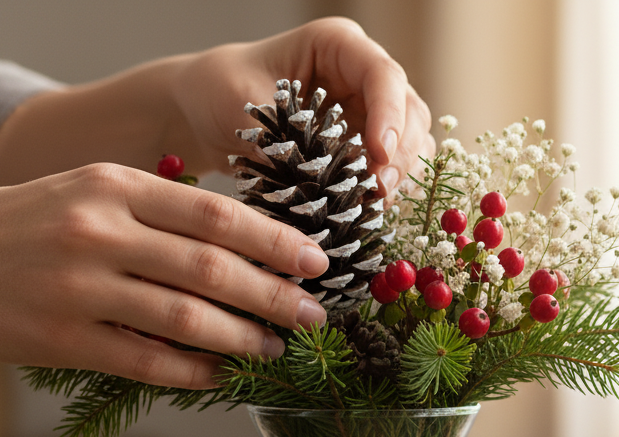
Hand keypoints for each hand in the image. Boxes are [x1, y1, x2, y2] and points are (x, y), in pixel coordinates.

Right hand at [0, 164, 330, 387]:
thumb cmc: (18, 224)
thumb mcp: (85, 190)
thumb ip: (155, 208)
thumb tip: (240, 242)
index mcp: (113, 187)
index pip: (216, 214)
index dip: (275, 240)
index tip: (316, 259)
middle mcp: (100, 233)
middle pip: (213, 268)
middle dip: (275, 295)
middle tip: (313, 314)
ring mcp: (80, 288)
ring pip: (186, 318)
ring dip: (243, 339)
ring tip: (276, 349)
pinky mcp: (63, 340)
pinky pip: (147, 361)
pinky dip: (194, 372)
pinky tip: (222, 376)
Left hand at [172, 17, 434, 195]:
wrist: (208, 111)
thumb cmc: (221, 89)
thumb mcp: (240, 103)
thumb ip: (278, 135)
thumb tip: (309, 180)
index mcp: (338, 46)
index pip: (382, 75)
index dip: (390, 115)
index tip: (378, 155)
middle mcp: (362, 76)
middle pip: (409, 111)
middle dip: (400, 154)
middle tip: (379, 192)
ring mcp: (369, 111)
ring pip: (411, 141)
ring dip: (399, 175)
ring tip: (373, 205)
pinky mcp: (365, 146)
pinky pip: (392, 167)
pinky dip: (387, 189)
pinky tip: (369, 209)